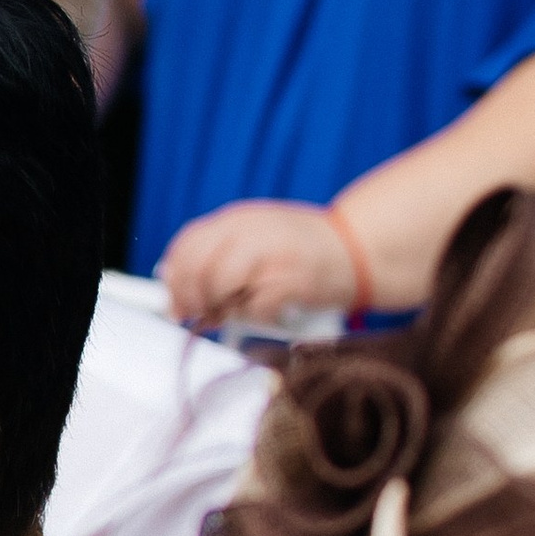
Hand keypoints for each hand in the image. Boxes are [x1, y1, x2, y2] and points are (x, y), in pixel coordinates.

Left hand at [158, 200, 360, 328]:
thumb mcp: (257, 237)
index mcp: (238, 219)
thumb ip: (219, 254)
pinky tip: (270, 309)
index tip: (175, 301)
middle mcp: (251, 231)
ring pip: (220, 285)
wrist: (359, 248)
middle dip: (191, 298)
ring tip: (238, 312)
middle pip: (197, 266)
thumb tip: (178, 284)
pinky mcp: (292, 280)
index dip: (175, 278)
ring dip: (222, 308)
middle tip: (200, 315)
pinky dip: (256, 316)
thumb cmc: (305, 248)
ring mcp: (272, 254)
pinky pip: (254, 307)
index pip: (187, 244)